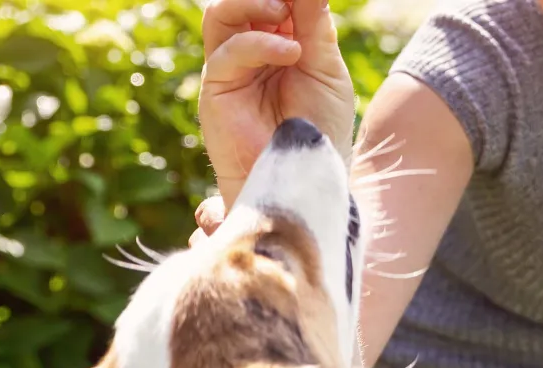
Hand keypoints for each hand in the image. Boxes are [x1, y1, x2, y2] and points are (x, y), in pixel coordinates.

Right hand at [198, 0, 356, 210]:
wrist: (305, 175)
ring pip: (220, 13)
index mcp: (278, 41)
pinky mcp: (217, 89)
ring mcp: (230, 67)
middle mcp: (249, 50)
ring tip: (283, 9)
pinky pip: (227, 51)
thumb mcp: (326, 69)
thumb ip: (315, 26)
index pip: (272, 1)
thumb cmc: (319, 129)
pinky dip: (260, 42)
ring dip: (252, 2)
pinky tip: (291, 52)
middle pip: (239, 1)